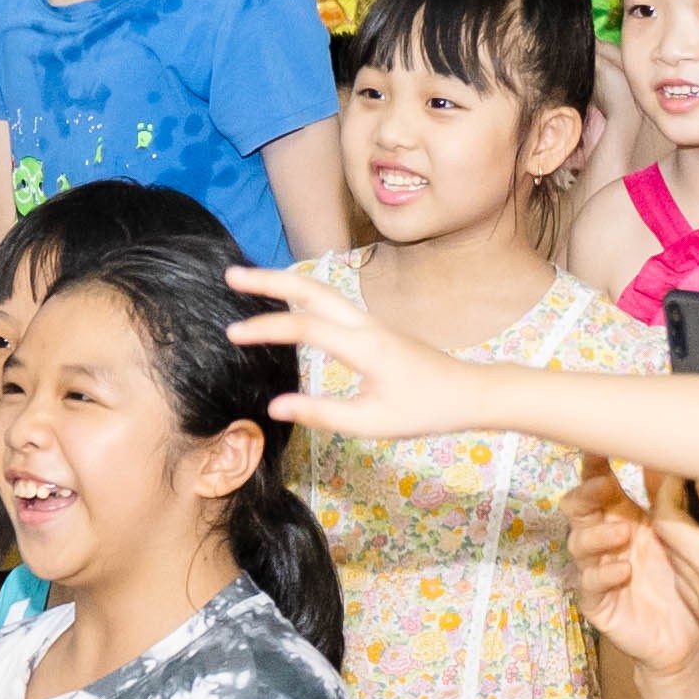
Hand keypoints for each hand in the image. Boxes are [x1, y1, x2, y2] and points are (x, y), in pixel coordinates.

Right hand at [236, 257, 503, 440]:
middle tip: (230, 275)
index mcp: (365, 347)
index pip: (305, 328)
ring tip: (247, 281)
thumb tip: (275, 407)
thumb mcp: (372, 423)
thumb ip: (321, 414)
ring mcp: (370, 322)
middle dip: (269, 280)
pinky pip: (330, 303)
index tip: (232, 334)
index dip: (265, 328)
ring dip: (283, 283)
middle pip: (311, 290)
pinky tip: (285, 301)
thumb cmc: (425, 410)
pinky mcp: (372, 328)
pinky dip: (301, 295)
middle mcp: (365, 325)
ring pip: (320, 291)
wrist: (468, 392)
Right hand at [570, 471, 698, 671]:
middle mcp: (605, 540)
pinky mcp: (598, 603)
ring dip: (597, 535)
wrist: (689, 636)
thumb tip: (668, 453)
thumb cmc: (682, 580)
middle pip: (578, 509)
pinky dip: (604, 575)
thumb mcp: (679, 533)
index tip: (597, 445)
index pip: (599, 485)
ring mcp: (597, 571)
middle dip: (586, 494)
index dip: (593, 466)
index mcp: (621, 517)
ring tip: (623, 534)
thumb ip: (666, 496)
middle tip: (604, 486)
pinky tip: (623, 571)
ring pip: (578, 544)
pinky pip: (590, 585)